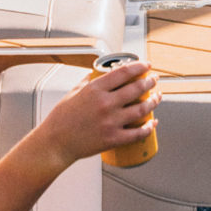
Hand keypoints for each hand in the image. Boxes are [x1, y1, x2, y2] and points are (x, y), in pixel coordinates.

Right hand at [28, 60, 158, 168]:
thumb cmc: (60, 120)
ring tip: (157, 97)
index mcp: (95, 90)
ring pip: (142, 109)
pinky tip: (153, 122)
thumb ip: (87, 82)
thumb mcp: (72, 94)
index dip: (140, 66)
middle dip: (151, 82)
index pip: (125, 72)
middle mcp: (105, 104)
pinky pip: (138, 133)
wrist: (53, 144)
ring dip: (154, 101)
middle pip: (137, 88)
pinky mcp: (112, 139)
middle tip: (154, 80)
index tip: (147, 66)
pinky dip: (149, 127)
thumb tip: (97, 73)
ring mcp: (110, 122)